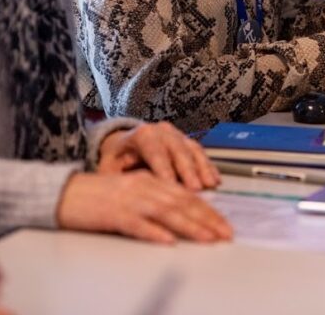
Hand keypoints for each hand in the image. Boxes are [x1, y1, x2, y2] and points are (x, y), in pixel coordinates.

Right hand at [55, 170, 232, 245]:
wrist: (64, 193)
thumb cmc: (98, 196)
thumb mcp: (132, 191)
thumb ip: (155, 199)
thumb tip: (181, 217)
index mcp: (149, 179)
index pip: (185, 195)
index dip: (208, 210)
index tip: (223, 225)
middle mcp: (143, 186)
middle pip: (182, 203)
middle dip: (207, 219)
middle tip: (225, 234)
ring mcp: (129, 199)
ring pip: (166, 212)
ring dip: (190, 226)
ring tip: (207, 238)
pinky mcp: (113, 214)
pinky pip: (138, 224)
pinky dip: (154, 233)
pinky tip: (168, 242)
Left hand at [98, 122, 220, 190]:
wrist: (123, 146)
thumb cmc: (116, 161)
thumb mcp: (109, 169)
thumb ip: (118, 179)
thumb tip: (127, 193)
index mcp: (142, 135)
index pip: (155, 152)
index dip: (164, 170)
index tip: (170, 187)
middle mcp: (162, 131)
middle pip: (177, 151)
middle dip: (188, 171)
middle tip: (195, 190)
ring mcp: (177, 135)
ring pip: (192, 150)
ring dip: (202, 169)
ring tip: (210, 186)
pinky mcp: (187, 141)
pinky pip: (200, 153)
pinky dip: (208, 166)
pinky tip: (215, 180)